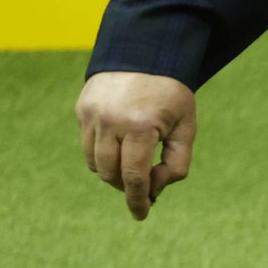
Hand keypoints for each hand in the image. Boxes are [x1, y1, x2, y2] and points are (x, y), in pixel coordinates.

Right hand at [76, 72, 197, 219]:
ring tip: (132, 165)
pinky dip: (102, 154)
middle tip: (143, 187)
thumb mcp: (186, 129)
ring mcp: (91, 114)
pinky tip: (120, 147)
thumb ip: (175, 165)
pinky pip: (87, 144)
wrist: (146, 52)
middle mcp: (110, 120)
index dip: (137, 200)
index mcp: (140, 126)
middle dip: (126, 186)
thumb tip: (154, 191)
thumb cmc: (172, 96)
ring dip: (112, 172)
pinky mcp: (81, 108)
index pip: (133, 176)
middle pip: (110, 174)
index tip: (141, 215)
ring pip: (95, 162)